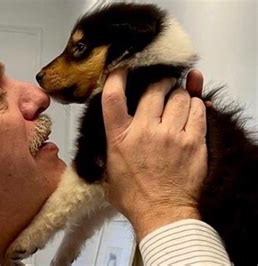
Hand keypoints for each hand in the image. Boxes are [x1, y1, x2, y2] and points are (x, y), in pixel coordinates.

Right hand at [101, 68, 206, 240]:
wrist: (162, 214)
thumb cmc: (134, 196)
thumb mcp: (109, 170)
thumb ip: (107, 148)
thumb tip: (107, 132)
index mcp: (120, 138)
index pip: (113, 97)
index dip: (117, 76)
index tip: (121, 69)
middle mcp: (145, 131)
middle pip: (154, 89)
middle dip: (159, 83)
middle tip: (162, 86)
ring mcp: (171, 135)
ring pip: (180, 97)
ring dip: (179, 95)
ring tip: (178, 102)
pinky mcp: (193, 142)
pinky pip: (198, 111)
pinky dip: (196, 107)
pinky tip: (191, 112)